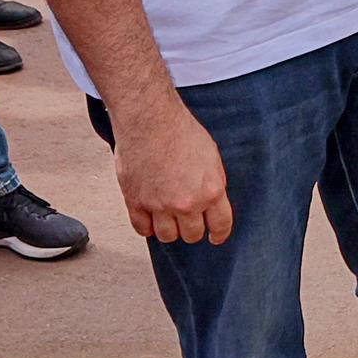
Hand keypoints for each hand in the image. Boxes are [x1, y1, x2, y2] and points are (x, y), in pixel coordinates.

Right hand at [114, 99, 235, 243]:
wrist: (149, 119)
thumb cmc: (179, 130)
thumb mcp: (211, 156)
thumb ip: (213, 182)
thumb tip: (212, 201)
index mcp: (211, 191)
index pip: (220, 226)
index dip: (219, 235)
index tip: (215, 238)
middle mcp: (187, 203)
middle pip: (192, 235)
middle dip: (191, 229)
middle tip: (187, 221)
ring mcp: (160, 205)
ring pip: (167, 236)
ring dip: (169, 230)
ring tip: (167, 219)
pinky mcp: (136, 202)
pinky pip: (142, 229)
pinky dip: (146, 227)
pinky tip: (149, 218)